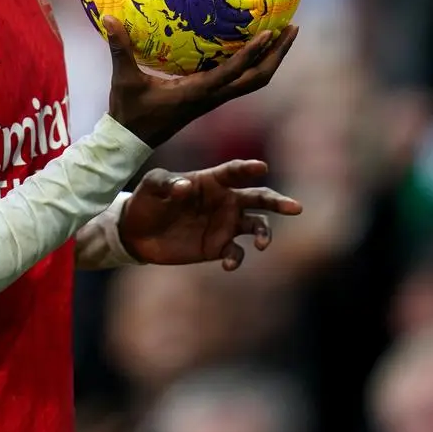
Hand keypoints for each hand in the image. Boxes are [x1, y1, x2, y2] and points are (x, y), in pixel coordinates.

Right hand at [103, 16, 297, 147]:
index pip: (232, 72)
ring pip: (253, 81)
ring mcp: (213, 99)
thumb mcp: (123, 79)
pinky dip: (253, 62)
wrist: (131, 142)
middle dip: (278, 55)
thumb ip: (119, 48)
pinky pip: (240, 79)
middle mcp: (212, 97)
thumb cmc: (128, 112)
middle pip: (257, 79)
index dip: (252, 53)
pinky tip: (254, 43)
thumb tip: (107, 18)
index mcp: (197, 93)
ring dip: (271, 59)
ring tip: (284, 32)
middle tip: (292, 27)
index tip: (270, 33)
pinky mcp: (209, 98)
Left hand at [117, 160, 302, 269]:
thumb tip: (185, 187)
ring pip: (257, 225)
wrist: (137, 233)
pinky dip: (237, 258)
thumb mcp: (151, 186)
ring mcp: (224, 224)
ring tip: (262, 244)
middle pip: (259, 198)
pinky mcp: (218, 247)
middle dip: (278, 202)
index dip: (248, 168)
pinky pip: (236, 252)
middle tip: (295, 208)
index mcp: (211, 180)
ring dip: (265, 233)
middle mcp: (225, 200)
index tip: (260, 167)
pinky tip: (228, 264)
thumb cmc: (147, 200)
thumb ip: (167, 183)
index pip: (234, 171)